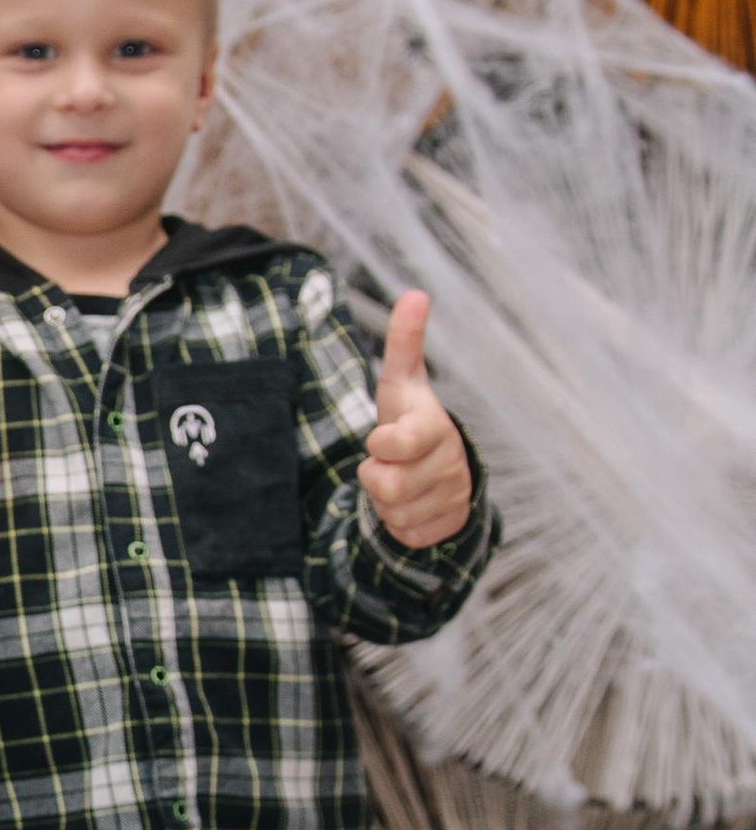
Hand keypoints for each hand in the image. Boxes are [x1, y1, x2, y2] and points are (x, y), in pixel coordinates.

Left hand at [360, 290, 472, 546]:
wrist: (440, 468)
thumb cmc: (410, 420)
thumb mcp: (402, 384)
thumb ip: (405, 342)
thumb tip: (415, 293)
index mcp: (435, 428)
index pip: (397, 443)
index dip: (379, 445)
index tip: (380, 439)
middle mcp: (450, 463)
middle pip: (388, 487)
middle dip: (376, 478)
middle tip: (387, 464)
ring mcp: (453, 497)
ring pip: (395, 514)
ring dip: (385, 502)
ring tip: (399, 480)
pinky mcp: (448, 527)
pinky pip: (407, 536)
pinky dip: (399, 525)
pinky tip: (410, 504)